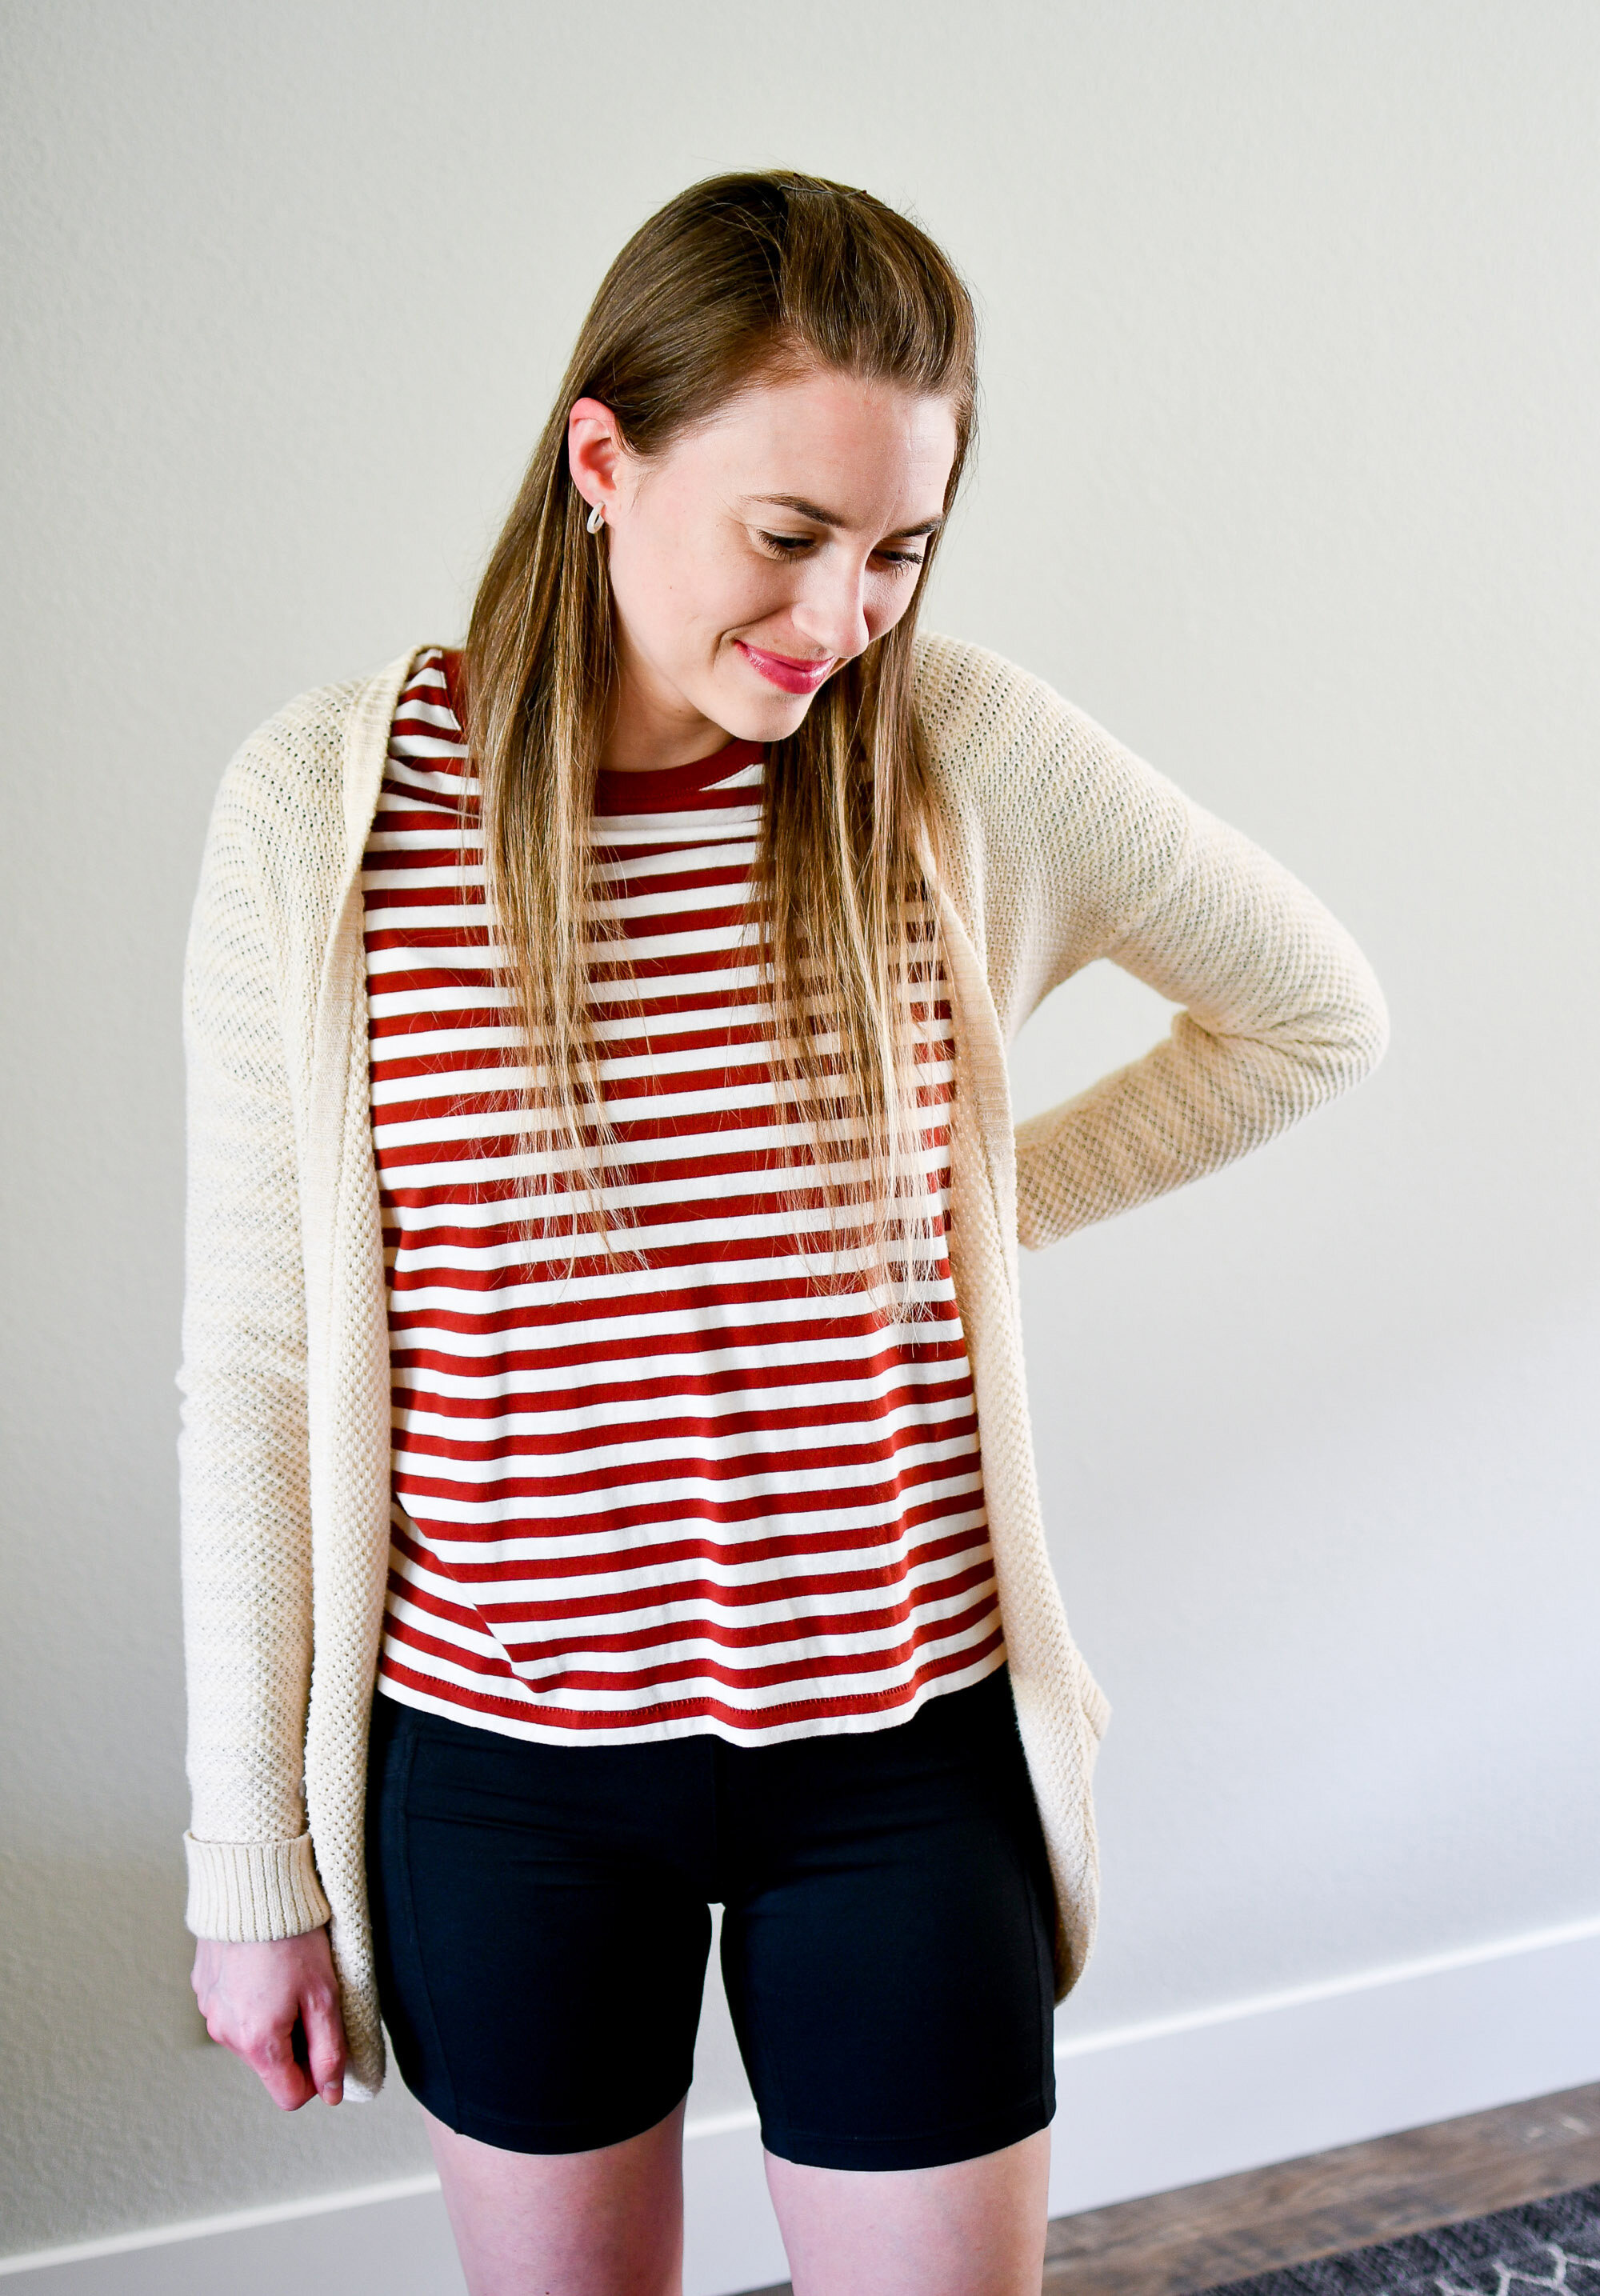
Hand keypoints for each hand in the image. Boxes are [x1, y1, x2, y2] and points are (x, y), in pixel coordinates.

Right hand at [191, 1928, 347, 2109]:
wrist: (251, 1886)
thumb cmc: (294, 1938)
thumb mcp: (324, 1995)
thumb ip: (329, 2051)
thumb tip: (332, 2094)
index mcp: (257, 2042)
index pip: (290, 2096)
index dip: (316, 2077)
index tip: (326, 2041)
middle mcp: (225, 2035)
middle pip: (271, 2065)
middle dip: (295, 2043)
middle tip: (309, 1997)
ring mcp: (209, 2011)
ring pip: (251, 2038)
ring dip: (272, 2021)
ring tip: (286, 1976)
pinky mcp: (202, 1988)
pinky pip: (232, 2010)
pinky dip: (251, 1999)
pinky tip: (263, 1966)